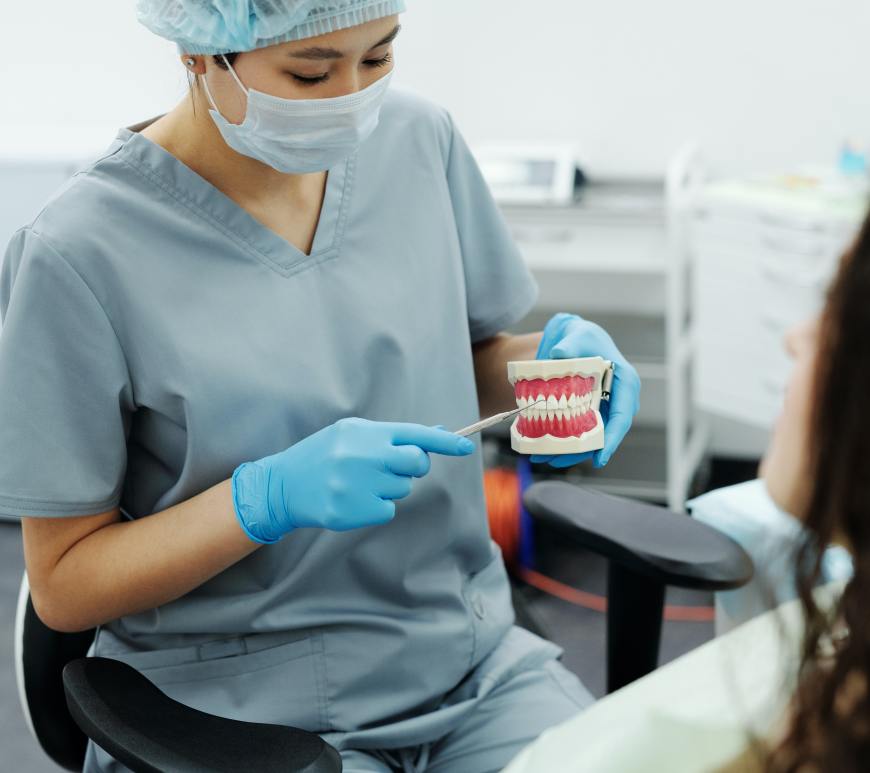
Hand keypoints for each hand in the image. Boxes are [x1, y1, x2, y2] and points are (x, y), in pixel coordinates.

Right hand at [232, 418, 474, 542]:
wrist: (283, 484)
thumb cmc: (323, 456)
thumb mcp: (352, 435)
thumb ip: (392, 436)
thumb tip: (435, 435)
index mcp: (364, 432)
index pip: (414, 435)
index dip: (444, 443)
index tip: (467, 447)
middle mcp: (363, 456)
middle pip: (415, 464)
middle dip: (412, 467)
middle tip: (390, 467)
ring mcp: (357, 485)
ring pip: (401, 489)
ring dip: (388, 487)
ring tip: (359, 482)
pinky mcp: (353, 511)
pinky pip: (387, 510)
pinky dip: (376, 507)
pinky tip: (353, 499)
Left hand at [531, 312, 640, 468]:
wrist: (573, 339)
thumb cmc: (582, 336)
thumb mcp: (578, 335)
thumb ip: (571, 345)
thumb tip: (558, 355)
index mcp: (624, 383)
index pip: (622, 416)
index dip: (612, 439)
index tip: (599, 458)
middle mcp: (616, 400)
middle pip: (603, 433)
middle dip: (580, 451)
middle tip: (555, 460)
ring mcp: (601, 408)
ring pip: (588, 437)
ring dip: (566, 450)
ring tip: (541, 458)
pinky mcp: (585, 412)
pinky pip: (576, 431)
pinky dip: (560, 440)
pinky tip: (540, 447)